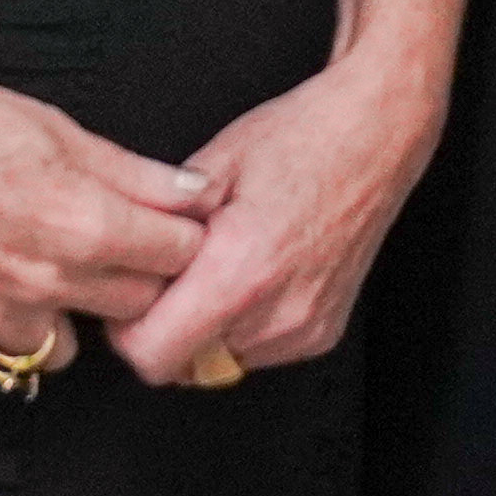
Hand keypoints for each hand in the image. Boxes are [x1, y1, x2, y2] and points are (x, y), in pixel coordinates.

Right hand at [0, 45, 211, 373]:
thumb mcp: (59, 130)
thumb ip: (135, 174)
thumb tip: (195, 194)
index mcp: (83, 228)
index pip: (175, 260)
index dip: (177, 239)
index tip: (165, 226)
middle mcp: (40, 285)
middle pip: (131, 308)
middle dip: (133, 278)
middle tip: (111, 243)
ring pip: (59, 346)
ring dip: (65, 314)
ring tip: (41, 264)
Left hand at [105, 47, 449, 387]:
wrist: (377, 132)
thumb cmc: (301, 137)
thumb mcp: (209, 167)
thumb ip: (157, 226)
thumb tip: (119, 261)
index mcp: (240, 272)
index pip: (151, 355)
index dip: (127, 330)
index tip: (134, 298)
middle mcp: (276, 312)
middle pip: (183, 363)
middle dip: (167, 326)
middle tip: (176, 275)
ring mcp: (303, 327)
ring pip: (219, 361)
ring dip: (206, 328)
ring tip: (223, 267)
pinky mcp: (322, 331)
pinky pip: (258, 350)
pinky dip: (244, 325)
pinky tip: (257, 274)